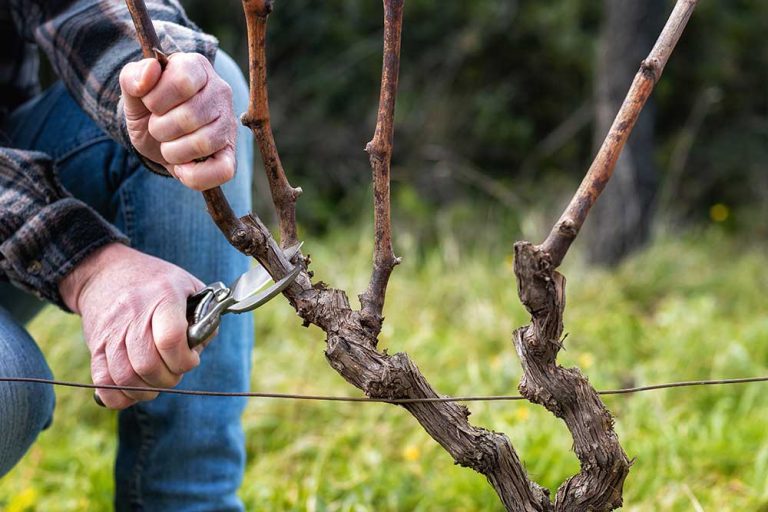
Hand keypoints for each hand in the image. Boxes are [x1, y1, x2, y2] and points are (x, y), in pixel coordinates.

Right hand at [60, 243, 203, 408]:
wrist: (106, 272)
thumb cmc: (157, 283)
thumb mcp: (188, 287)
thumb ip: (203, 318)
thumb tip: (198, 350)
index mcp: (164, 296)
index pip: (170, 339)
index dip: (184, 360)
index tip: (190, 360)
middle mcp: (134, 313)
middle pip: (147, 364)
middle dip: (167, 379)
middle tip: (173, 372)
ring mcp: (111, 330)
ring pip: (125, 377)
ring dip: (145, 390)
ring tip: (155, 382)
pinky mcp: (95, 345)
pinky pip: (102, 382)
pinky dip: (119, 396)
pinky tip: (133, 389)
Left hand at [119, 52, 235, 190]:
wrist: (155, 134)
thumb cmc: (149, 108)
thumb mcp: (133, 92)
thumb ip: (132, 77)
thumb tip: (150, 70)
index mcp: (197, 67)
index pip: (182, 80)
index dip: (157, 99)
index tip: (151, 104)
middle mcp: (220, 92)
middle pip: (189, 116)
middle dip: (160, 129)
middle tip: (158, 127)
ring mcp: (228, 124)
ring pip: (203, 143)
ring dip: (173, 151)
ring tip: (169, 145)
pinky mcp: (231, 153)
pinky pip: (223, 171)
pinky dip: (195, 176)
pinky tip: (182, 168)